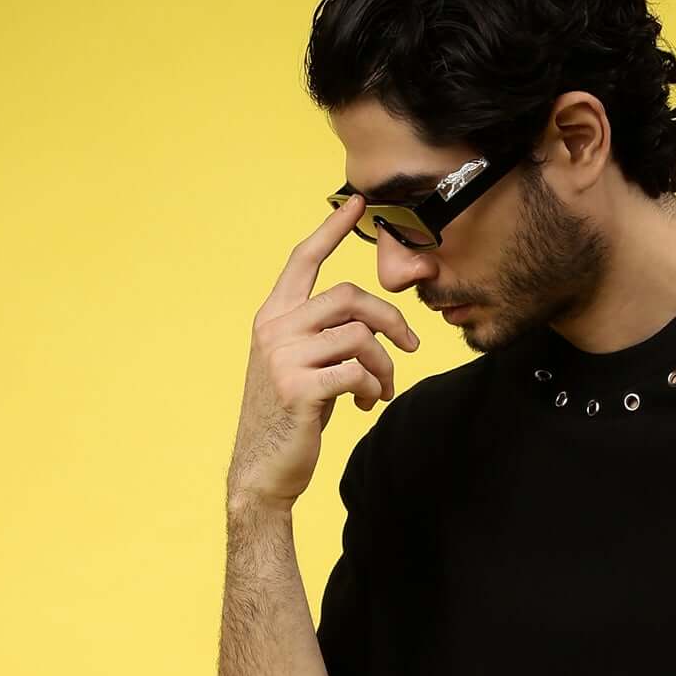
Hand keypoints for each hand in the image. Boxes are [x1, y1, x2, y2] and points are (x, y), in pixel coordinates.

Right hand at [226, 194, 420, 512]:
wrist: (263, 471)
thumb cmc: (287, 418)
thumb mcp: (298, 366)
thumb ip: (321, 335)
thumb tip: (371, 324)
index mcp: (272, 317)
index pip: (304, 260)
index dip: (332, 230)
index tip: (360, 204)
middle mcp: (275, 330)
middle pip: (350, 296)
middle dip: (391, 319)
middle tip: (413, 346)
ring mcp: (284, 358)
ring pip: (360, 336)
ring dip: (386, 365)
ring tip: (383, 389)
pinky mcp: (299, 388)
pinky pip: (357, 372)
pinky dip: (373, 388)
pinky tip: (366, 404)